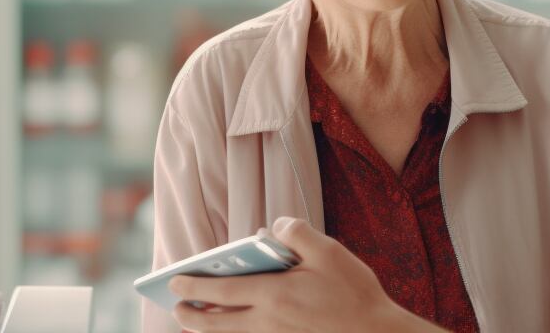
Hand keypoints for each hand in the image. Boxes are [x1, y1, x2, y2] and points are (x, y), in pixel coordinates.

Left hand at [169, 216, 444, 332]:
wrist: (374, 332)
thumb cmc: (353, 291)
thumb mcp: (329, 251)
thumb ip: (296, 232)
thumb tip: (274, 227)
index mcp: (274, 294)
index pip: (221, 291)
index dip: (194, 286)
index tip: (174, 281)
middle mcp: (267, 322)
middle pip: (215, 324)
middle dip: (189, 315)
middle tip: (175, 306)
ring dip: (206, 330)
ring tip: (194, 321)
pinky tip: (230, 329)